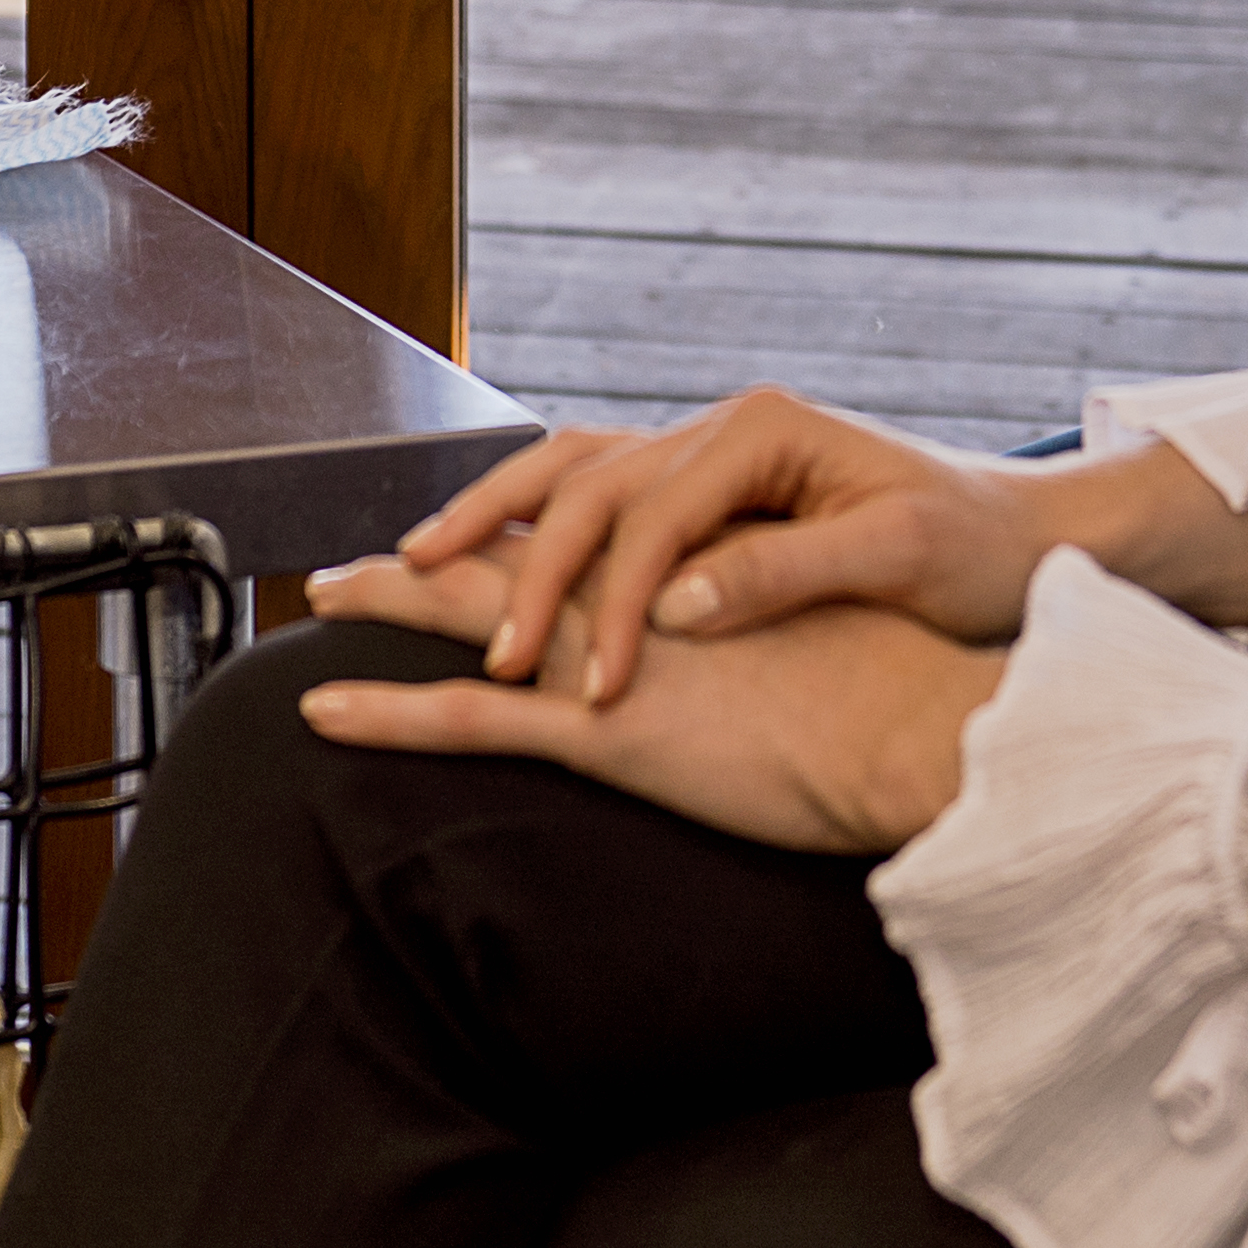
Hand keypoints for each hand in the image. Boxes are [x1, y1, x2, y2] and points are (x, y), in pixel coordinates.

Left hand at [302, 546, 1004, 855]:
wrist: (926, 729)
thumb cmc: (900, 689)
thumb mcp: (829, 628)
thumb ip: (773, 609)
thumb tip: (744, 616)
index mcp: (698, 551)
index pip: (592, 518)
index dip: (526, 521)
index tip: (480, 530)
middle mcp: (643, 584)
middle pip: (514, 542)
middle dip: (436, 544)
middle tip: (363, 556)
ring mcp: (615, 652)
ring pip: (474, 609)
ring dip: (392, 599)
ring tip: (321, 595)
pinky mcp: (606, 722)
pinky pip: (473, 716)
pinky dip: (394, 708)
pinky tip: (327, 711)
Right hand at [399, 388, 1079, 703]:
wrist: (1020, 529)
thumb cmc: (971, 546)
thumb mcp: (895, 556)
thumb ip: (784, 570)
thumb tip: (681, 604)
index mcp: (764, 432)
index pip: (653, 518)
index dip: (615, 604)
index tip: (595, 685)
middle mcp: (722, 429)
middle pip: (586, 484)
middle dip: (513, 560)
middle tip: (468, 638)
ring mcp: (709, 453)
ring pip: (570, 472)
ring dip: (491, 519)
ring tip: (413, 560)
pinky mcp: (711, 487)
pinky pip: (598, 490)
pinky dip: (533, 518)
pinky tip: (483, 546)